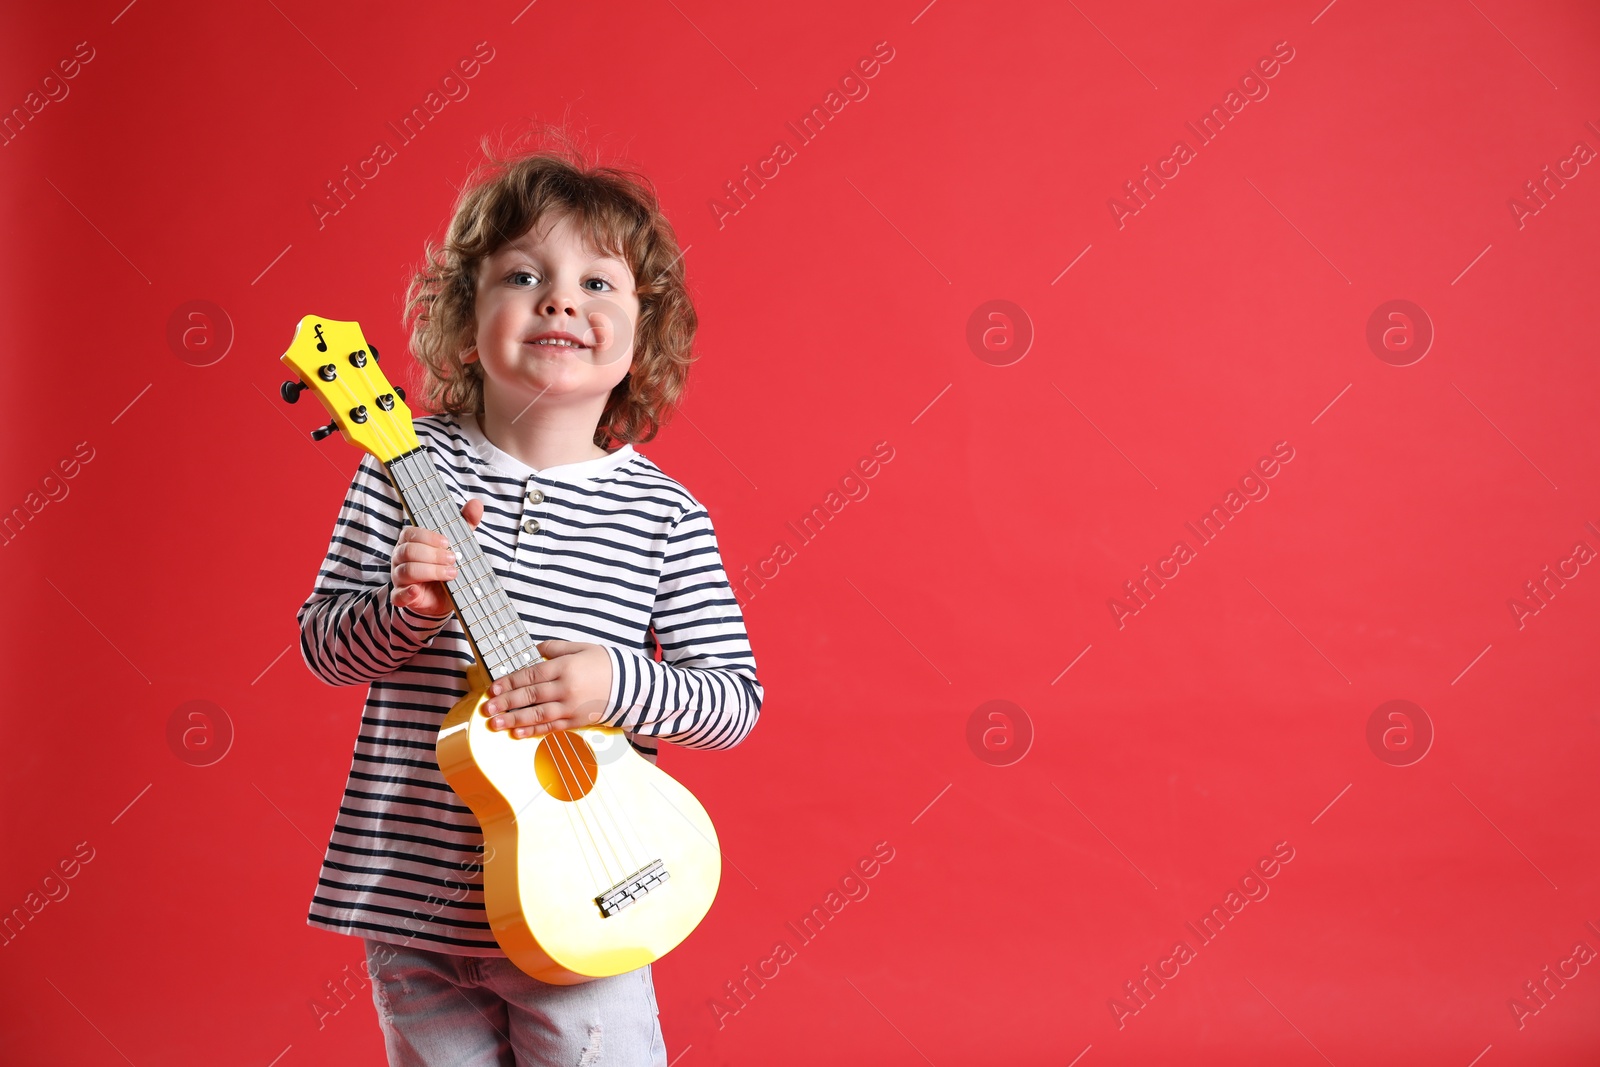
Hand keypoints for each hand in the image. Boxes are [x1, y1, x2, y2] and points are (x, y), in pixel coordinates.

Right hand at [390, 499, 483, 617]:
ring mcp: (399, 578)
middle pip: (408, 551)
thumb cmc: (446, 564)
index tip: (447, 542)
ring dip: (430, 571)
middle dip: (432, 555)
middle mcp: (400, 558)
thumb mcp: (458, 543)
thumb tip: (476, 504)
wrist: (444, 596)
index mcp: (410, 541)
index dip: (428, 537)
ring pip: (406, 571)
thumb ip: (465, 523)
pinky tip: (416, 591)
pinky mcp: (401, 596)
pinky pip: (397, 595)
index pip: (411, 534)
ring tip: (452, 573)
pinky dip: (407, 593)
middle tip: (453, 559)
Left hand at [483, 640, 612, 736]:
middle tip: (486, 710)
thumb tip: (534, 650)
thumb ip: (555, 648)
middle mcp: (566, 688)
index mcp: (565, 667)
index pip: (530, 675)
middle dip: (505, 704)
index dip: (509, 683)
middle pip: (529, 696)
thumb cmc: (606, 664)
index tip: (493, 689)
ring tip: (495, 724)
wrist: (633, 686)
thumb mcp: (582, 647)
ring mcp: (571, 707)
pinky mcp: (577, 721)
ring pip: (537, 715)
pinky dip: (533, 731)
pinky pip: (551, 727)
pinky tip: (518, 733)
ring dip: (514, 720)